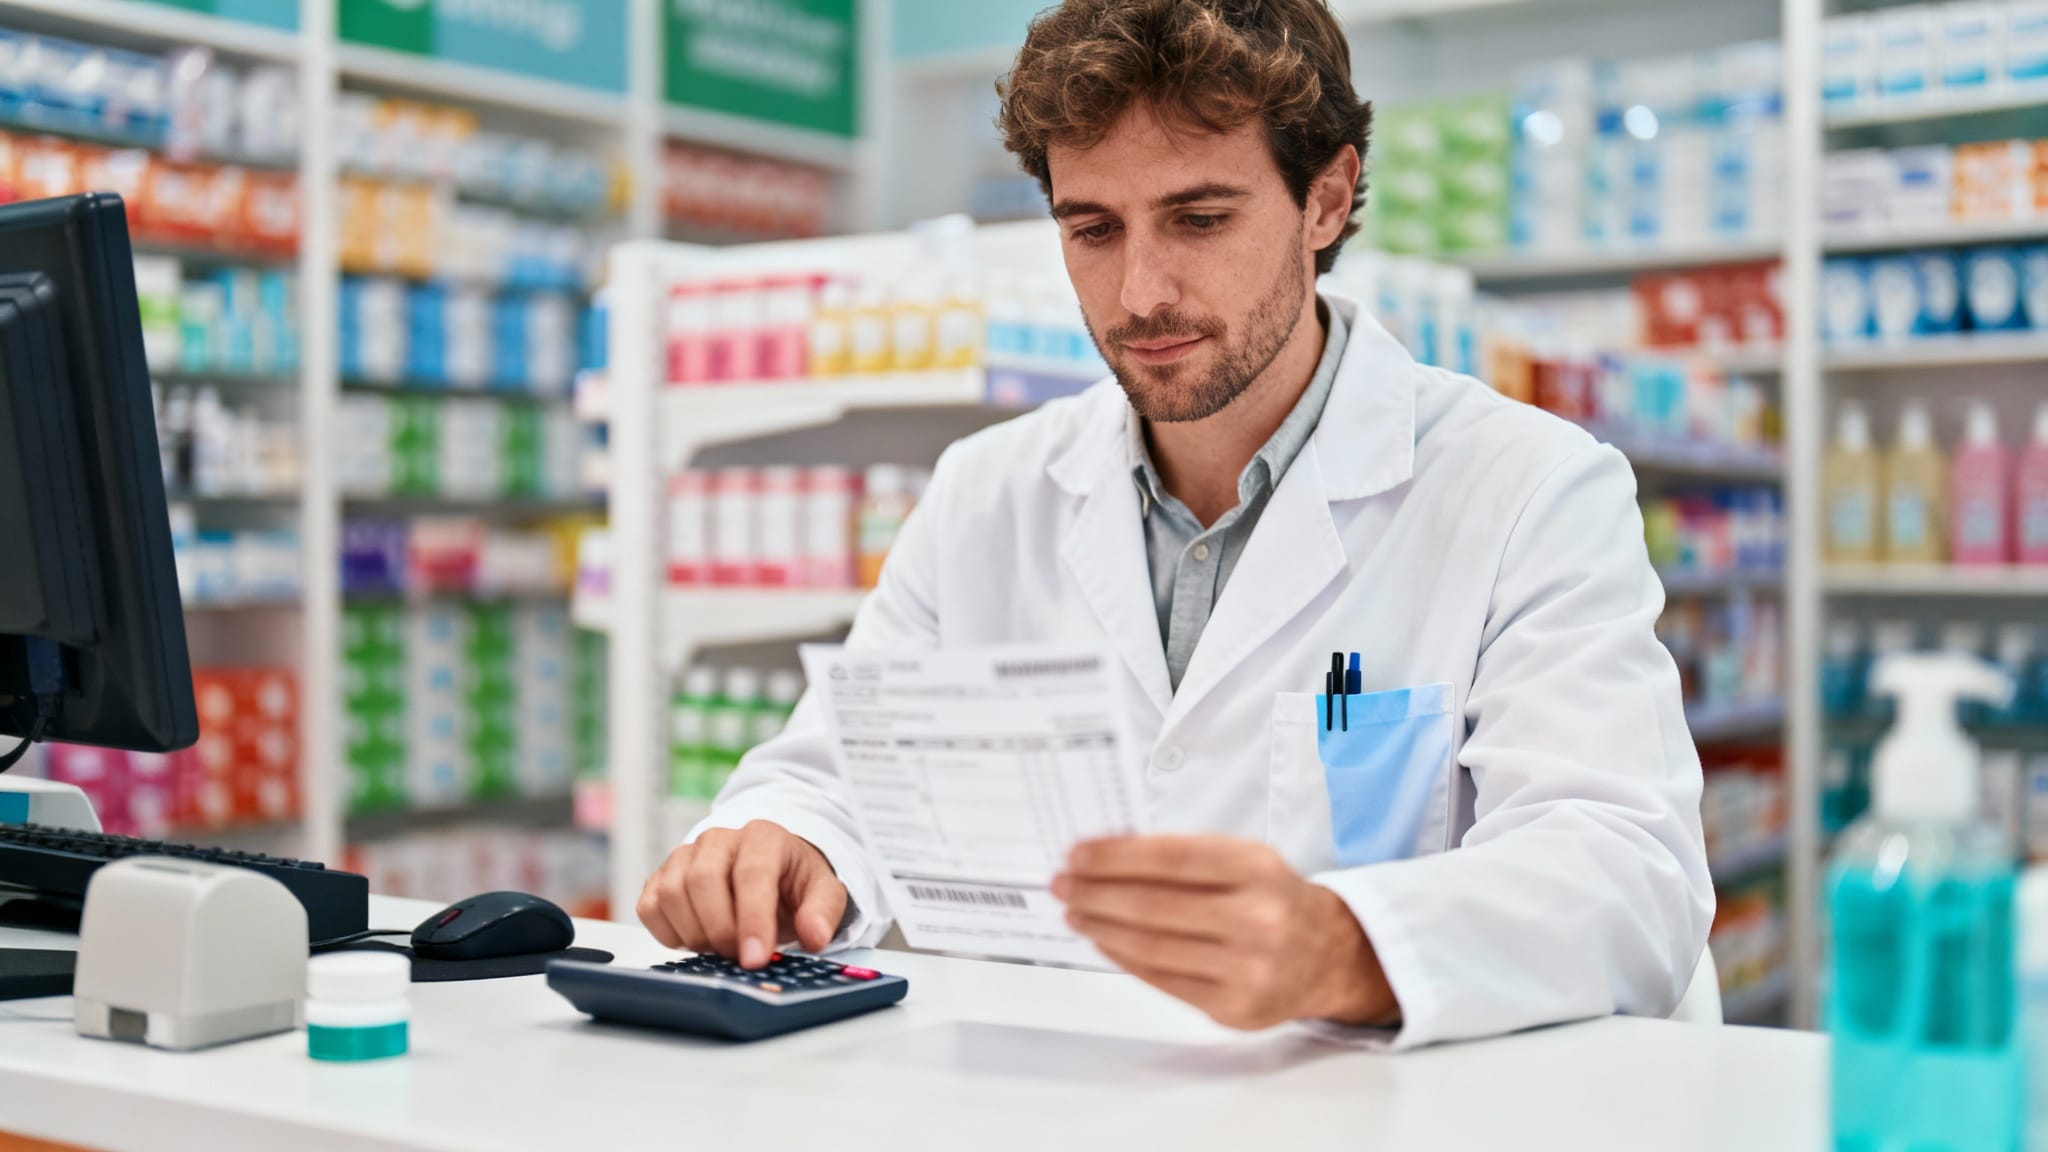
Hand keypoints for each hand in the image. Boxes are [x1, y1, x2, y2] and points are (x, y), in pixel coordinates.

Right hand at [637, 820, 847, 968]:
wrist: (769, 870)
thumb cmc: (793, 881)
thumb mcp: (823, 892)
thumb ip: (823, 912)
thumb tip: (815, 936)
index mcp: (762, 837)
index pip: (751, 874)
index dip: (752, 920)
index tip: (755, 958)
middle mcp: (718, 840)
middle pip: (702, 881)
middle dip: (721, 930)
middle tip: (740, 958)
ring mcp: (684, 856)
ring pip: (671, 893)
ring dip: (695, 933)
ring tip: (722, 948)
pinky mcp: (659, 877)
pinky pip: (649, 907)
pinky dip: (668, 933)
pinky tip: (696, 940)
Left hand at [1053, 835, 1397, 1030]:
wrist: (1328, 955)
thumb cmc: (1272, 898)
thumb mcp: (1245, 860)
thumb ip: (1185, 858)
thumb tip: (1105, 858)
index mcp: (1258, 869)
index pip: (1171, 860)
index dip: (1116, 857)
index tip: (1078, 855)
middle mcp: (1257, 919)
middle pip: (1154, 907)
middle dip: (1096, 894)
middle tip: (1063, 884)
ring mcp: (1248, 969)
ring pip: (1152, 947)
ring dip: (1102, 928)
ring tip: (1075, 912)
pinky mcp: (1234, 1007)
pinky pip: (1162, 980)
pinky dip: (1125, 958)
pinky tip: (1104, 941)